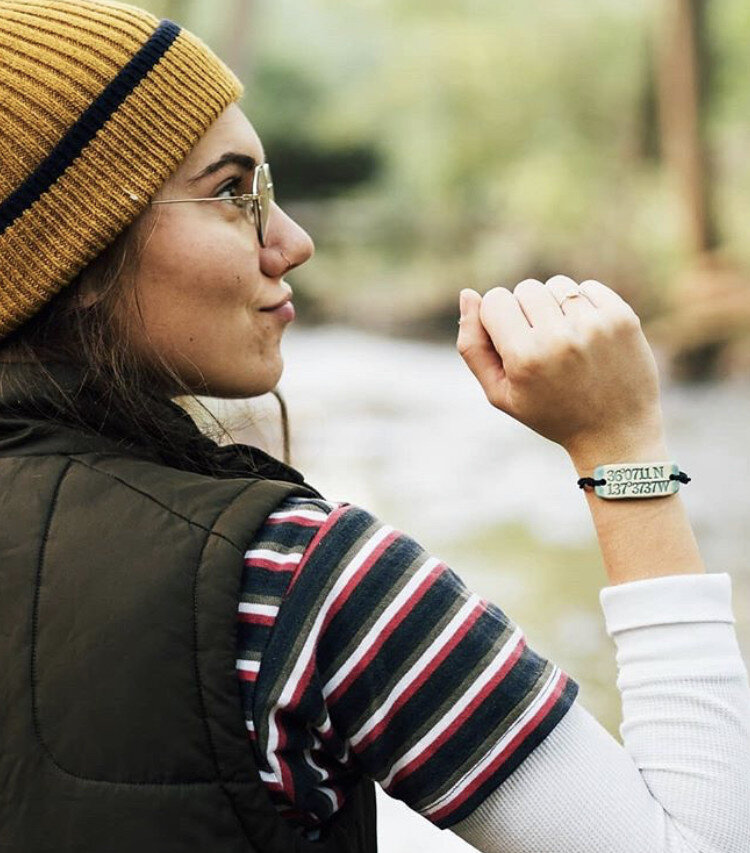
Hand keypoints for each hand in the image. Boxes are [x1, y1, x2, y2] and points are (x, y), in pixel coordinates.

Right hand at [456, 275, 666, 468]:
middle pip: (525, 288)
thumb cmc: (551, 413)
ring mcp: (594, 326)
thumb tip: (467, 294)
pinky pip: (588, 287)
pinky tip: (589, 336)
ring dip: (555, 307)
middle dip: (527, 312)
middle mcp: (559, 338)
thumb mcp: (500, 393)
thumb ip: (473, 347)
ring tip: (566, 341)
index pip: (495, 299)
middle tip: (542, 347)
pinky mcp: (622, 318)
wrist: (616, 431)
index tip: (512, 343)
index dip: (498, 319)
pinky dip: (584, 306)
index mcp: (525, 358)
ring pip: (557, 286)